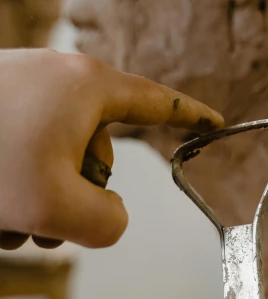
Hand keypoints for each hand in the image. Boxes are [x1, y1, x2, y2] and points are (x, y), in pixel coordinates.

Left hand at [0, 49, 222, 248]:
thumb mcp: (55, 208)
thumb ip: (106, 223)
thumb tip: (110, 215)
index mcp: (87, 86)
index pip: (158, 103)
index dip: (191, 117)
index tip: (215, 122)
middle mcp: (57, 75)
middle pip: (96, 148)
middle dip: (76, 193)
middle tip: (41, 220)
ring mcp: (22, 82)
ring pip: (54, 155)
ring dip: (41, 195)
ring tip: (6, 215)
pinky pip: (24, 145)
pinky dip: (16, 180)